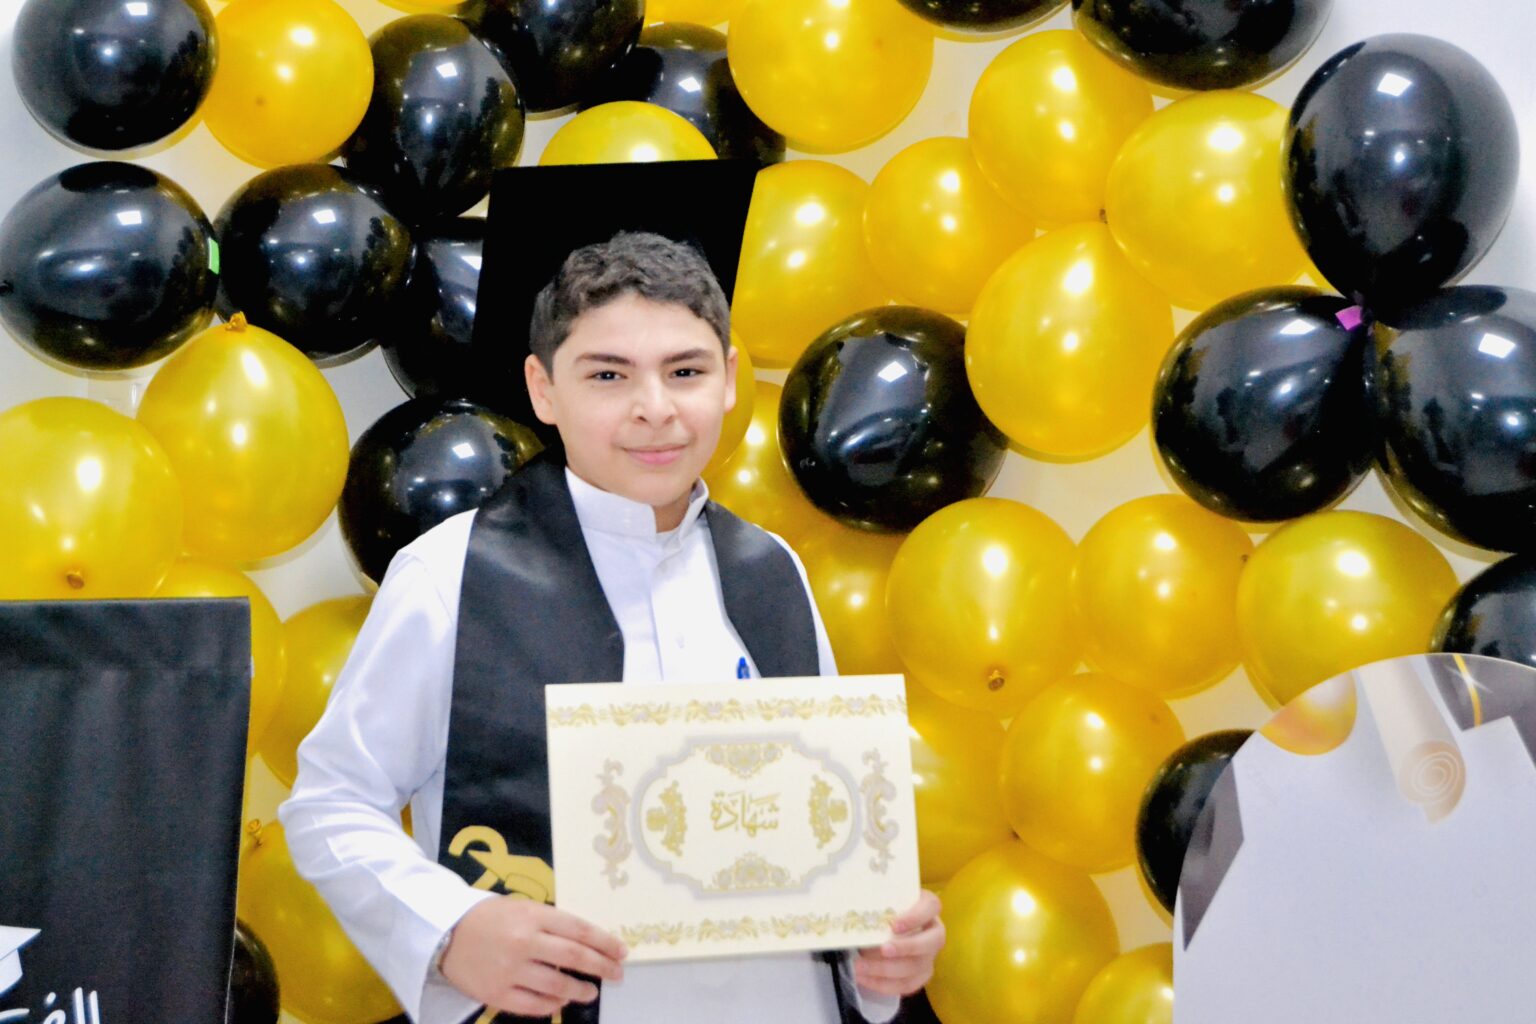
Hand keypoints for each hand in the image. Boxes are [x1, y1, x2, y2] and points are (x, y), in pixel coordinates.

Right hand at [439, 897, 627, 1017]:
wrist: (444, 934)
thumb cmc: (489, 917)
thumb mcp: (521, 908)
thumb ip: (550, 923)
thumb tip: (585, 944)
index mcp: (532, 916)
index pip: (579, 930)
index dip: (605, 942)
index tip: (621, 952)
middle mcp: (524, 942)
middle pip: (574, 957)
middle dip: (602, 967)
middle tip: (617, 974)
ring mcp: (510, 970)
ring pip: (557, 985)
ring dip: (580, 990)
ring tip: (592, 991)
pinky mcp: (496, 994)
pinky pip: (533, 1005)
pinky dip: (552, 1006)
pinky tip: (561, 1001)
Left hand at [853, 890, 943, 997]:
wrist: (884, 925)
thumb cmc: (885, 906)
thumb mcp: (882, 897)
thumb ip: (876, 901)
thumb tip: (857, 912)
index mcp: (928, 906)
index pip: (931, 907)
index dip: (915, 917)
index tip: (893, 924)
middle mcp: (934, 932)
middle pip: (931, 942)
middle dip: (906, 947)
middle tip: (883, 949)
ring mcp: (930, 956)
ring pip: (916, 967)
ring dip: (886, 970)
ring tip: (859, 967)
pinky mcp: (921, 975)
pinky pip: (906, 985)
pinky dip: (883, 984)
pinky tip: (863, 978)